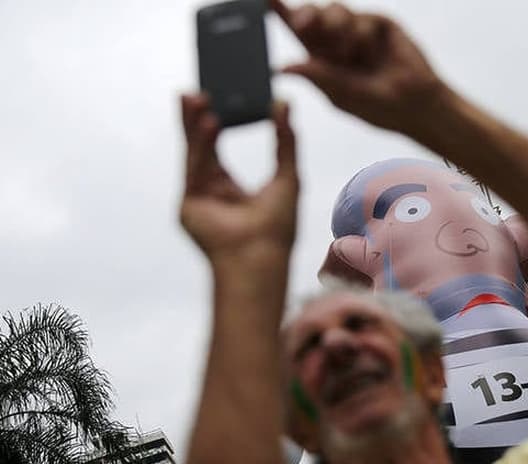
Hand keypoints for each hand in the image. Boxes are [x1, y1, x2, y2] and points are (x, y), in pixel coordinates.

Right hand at [179, 94, 298, 267]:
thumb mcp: (287, 175)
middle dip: (194, 120)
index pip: (216, 148)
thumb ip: (285, 140)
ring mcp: (197, 199)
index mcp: (229, 189)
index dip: (212, 123)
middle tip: (193, 90)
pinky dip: (202, 145)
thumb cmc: (278, 226)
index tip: (210, 97)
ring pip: (194, 154)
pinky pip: (194, 168)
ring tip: (198, 99)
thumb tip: (285, 104)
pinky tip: (211, 124)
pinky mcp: (188, 205)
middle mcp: (209, 192)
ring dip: (194, 126)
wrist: (262, 256)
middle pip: (198, 148)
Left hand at [273, 1, 446, 131]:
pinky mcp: (379, 23)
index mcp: (322, 58)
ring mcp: (359, 30)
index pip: (297, 31)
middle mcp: (338, 40)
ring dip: (336, 29)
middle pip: (312, 13)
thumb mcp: (341, 94)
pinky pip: (361, 18)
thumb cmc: (378, 107)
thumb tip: (281, 67)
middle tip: (304, 25)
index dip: (280, 12)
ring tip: (348, 53)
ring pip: (335, 10)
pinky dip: (361, 35)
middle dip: (306, 15)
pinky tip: (370, 52)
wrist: (416, 105)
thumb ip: (316, 76)